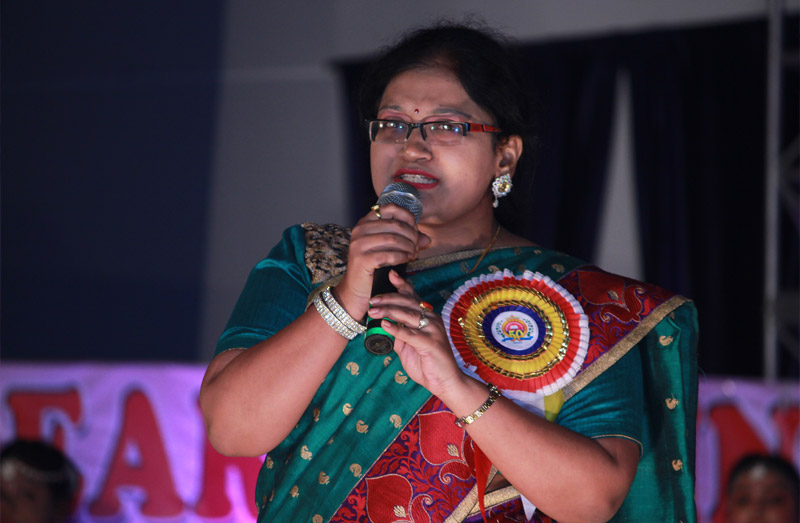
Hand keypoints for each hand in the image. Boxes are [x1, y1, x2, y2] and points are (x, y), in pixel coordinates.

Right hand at [336, 204, 430, 317]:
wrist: (358, 289)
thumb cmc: (376, 267)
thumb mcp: (392, 249)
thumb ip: (408, 241)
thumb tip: (426, 239)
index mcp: (366, 222)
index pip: (391, 208)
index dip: (407, 217)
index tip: (415, 230)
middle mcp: (360, 229)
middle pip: (395, 224)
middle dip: (411, 236)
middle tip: (416, 247)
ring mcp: (359, 244)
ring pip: (394, 239)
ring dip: (409, 247)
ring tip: (413, 254)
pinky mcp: (362, 259)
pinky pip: (390, 255)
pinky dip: (402, 257)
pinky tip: (407, 260)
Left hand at [366, 270, 464, 395]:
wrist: (445, 382)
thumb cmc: (427, 363)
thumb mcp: (409, 345)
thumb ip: (399, 334)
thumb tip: (385, 325)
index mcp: (428, 317)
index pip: (413, 296)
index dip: (402, 284)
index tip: (390, 274)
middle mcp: (432, 319)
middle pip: (407, 302)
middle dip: (388, 299)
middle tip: (372, 299)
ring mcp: (433, 330)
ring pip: (407, 314)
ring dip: (388, 311)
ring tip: (373, 311)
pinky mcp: (431, 343)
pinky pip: (410, 334)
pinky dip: (396, 329)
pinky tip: (385, 325)